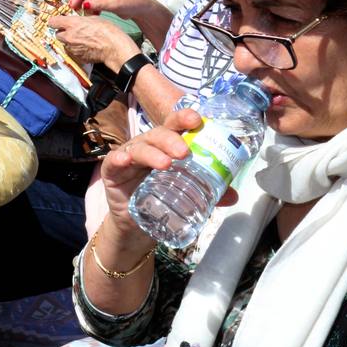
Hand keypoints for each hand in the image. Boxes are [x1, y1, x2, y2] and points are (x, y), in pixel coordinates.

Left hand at [47, 13, 138, 69]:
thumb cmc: (108, 31)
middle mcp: (69, 37)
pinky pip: (73, 52)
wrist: (114, 48)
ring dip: (70, 42)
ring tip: (82, 39)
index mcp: (72, 24)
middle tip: (73, 31)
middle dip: (64, 32)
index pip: (52, 22)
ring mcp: (72, 48)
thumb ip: (81, 20)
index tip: (59, 21)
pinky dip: (77, 50)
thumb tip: (78, 20)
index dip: (56, 21)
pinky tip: (87, 47)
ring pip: (65, 44)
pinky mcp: (78, 57)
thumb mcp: (94, 18)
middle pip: (57, 34)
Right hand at [67, 0, 161, 20]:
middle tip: (73, 10)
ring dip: (81, 3)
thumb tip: (83, 6)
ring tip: (83, 13)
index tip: (73, 6)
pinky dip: (87, 6)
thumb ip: (98, 4)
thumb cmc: (131, 3)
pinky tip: (91, 14)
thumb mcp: (114, 5)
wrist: (141, 7)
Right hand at [100, 108, 202, 228]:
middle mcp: (148, 147)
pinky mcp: (113, 172)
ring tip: (165, 164)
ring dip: (152, 153)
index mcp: (166, 146)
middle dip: (171, 138)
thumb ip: (210, 192)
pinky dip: (119, 158)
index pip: (175, 127)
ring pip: (140, 146)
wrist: (137, 228)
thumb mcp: (187, 194)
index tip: (197, 119)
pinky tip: (125, 160)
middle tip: (184, 152)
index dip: (184, 119)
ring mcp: (129, 157)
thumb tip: (234, 195)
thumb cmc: (162, 201)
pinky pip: (114, 161)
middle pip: (158, 133)